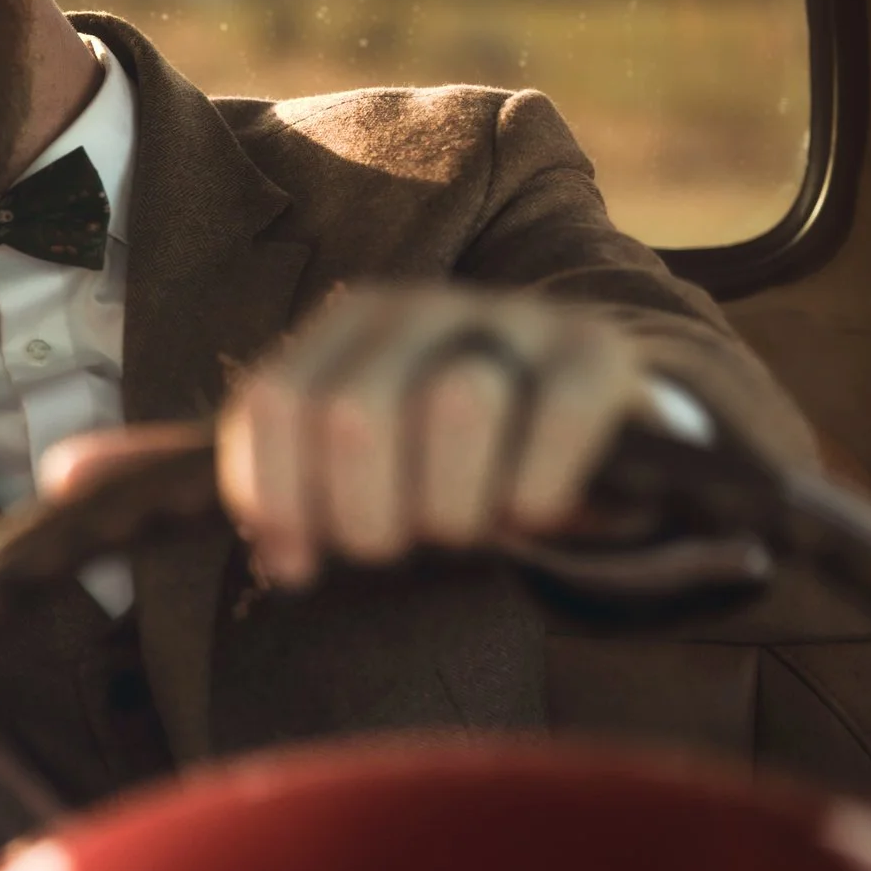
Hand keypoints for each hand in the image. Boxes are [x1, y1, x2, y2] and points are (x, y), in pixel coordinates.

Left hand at [214, 286, 649, 586]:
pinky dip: (537, 488)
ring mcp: (512, 317)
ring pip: (455, 406)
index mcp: (347, 324)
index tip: (298, 564)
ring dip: (450, 506)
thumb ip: (299, 493)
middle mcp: (423, 306)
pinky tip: (530, 513)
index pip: (274, 401)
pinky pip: (559, 417)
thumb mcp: (361, 459)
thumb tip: (286, 560)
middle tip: (388, 547)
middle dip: (364, 516)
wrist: (575, 408)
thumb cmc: (440, 450)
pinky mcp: (597, 348)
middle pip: (355, 415)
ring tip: (458, 529)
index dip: (277, 496)